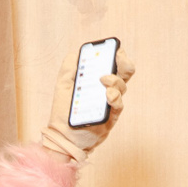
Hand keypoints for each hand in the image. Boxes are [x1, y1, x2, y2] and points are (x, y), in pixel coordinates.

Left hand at [38, 42, 134, 163]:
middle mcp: (107, 89)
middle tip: (118, 60)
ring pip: (122, 86)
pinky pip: (119, 104)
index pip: (113, 63)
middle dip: (125, 63)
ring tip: (104, 81)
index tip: (115, 50)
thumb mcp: (62, 86)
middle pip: (125, 72)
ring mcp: (110, 103)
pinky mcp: (111, 116)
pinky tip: (108, 96)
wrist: (63, 137)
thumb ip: (68, 68)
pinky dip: (115, 97)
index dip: (118, 55)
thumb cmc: (62, 112)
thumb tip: (77, 53)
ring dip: (115, 81)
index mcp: (97, 79)